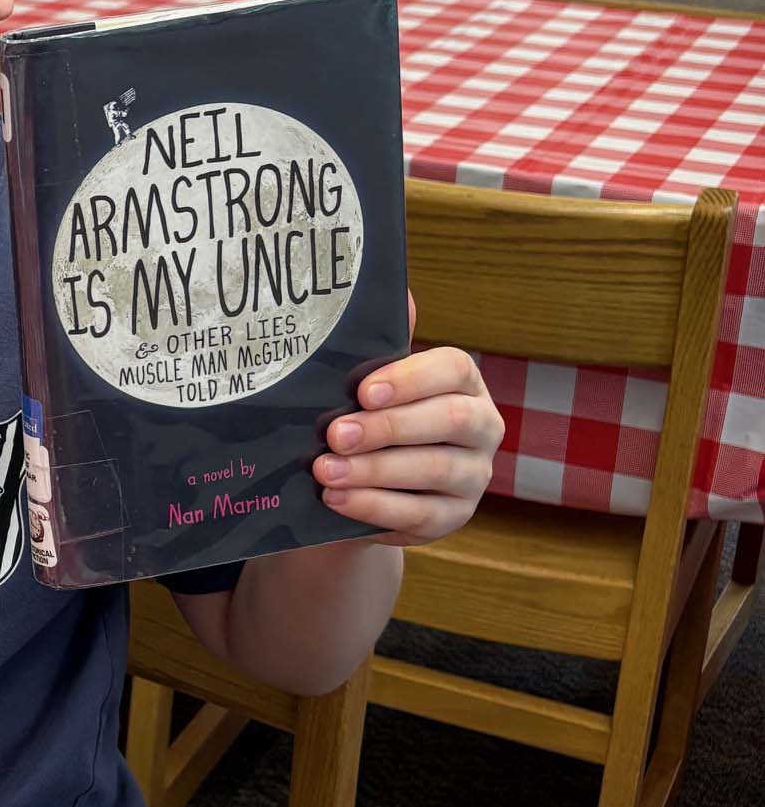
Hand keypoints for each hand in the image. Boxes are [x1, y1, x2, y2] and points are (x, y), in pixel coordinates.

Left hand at [315, 294, 502, 547]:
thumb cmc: (370, 417)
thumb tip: (399, 290)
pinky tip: (337, 498)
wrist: (365, 483)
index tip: (363, 391)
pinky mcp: (455, 517)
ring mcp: (474, 475)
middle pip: (449, 421)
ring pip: (434, 470)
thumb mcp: (373, 383)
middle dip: (387, 428)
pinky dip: (374, 506)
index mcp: (464, 384)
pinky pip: (420, 515)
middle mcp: (482, 427)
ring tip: (325, 470)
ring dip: (374, 471)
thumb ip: (383, 342)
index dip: (411, 379)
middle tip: (335, 434)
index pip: (453, 370)